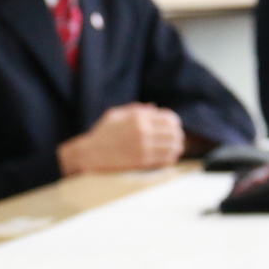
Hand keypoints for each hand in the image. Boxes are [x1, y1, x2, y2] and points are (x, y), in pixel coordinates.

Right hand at [57, 103, 184, 174]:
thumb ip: (134, 109)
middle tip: (178, 138)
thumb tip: (153, 107)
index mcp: (137, 117)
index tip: (174, 126)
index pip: (168, 118)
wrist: (90, 154)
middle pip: (174, 132)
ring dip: (177, 147)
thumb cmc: (101, 134)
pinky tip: (169, 158)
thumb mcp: (115, 115)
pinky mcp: (142, 161)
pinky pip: (165, 159)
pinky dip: (171, 158)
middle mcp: (143, 131)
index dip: (174, 122)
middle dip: (178, 135)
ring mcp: (144, 147)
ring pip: (172, 146)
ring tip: (176, 148)